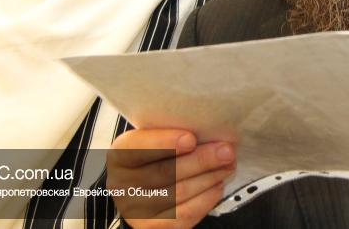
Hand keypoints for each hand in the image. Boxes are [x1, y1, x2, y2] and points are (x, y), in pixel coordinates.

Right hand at [107, 128, 235, 228]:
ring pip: (179, 193)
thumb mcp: (154, 140)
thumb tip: (208, 130)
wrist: (142, 190)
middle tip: (227, 151)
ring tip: (228, 165)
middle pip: (165, 172)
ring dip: (209, 178)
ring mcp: (136, 210)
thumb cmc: (155, 157)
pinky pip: (184, 215)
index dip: (165, 143)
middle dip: (200, 160)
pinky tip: (218, 186)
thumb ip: (171, 134)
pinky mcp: (152, 226)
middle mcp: (122, 185)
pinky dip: (205, 199)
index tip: (191, 139)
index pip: (138, 148)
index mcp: (120, 156)